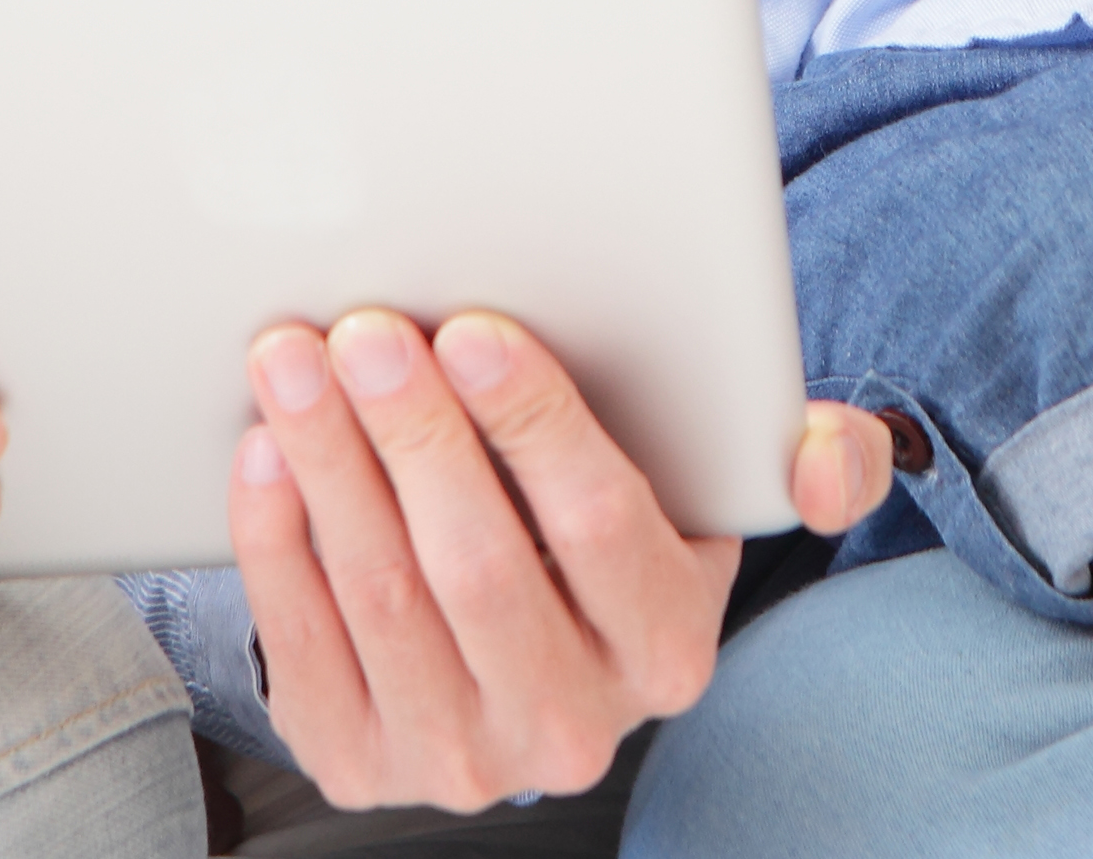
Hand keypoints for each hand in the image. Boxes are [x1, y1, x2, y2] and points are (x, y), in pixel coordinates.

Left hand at [232, 307, 895, 810]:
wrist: (527, 666)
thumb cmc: (610, 537)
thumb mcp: (719, 502)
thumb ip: (804, 461)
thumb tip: (827, 457)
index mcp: (670, 646)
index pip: (601, 524)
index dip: (531, 423)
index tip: (469, 329)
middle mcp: (575, 725)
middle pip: (478, 565)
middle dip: (413, 434)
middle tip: (363, 330)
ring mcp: (461, 757)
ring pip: (382, 595)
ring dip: (328, 466)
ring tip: (296, 360)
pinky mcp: (361, 764)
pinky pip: (305, 644)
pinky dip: (276, 539)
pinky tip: (266, 451)